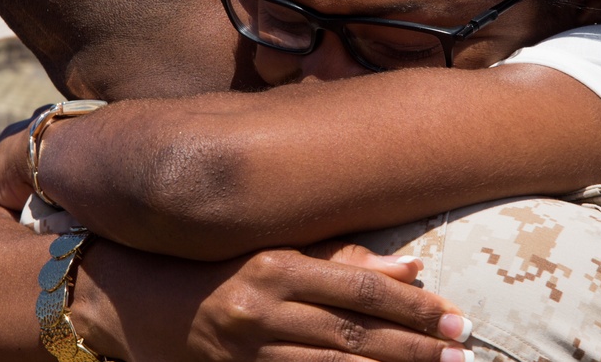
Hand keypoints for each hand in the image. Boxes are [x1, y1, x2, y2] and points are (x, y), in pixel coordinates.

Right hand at [73, 241, 471, 361]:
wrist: (137, 302)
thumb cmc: (216, 266)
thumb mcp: (272, 249)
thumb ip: (339, 257)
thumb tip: (411, 268)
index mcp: (275, 265)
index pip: (359, 289)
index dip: (412, 306)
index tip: (455, 317)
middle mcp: (264, 309)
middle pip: (354, 333)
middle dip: (414, 345)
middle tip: (463, 350)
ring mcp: (251, 352)